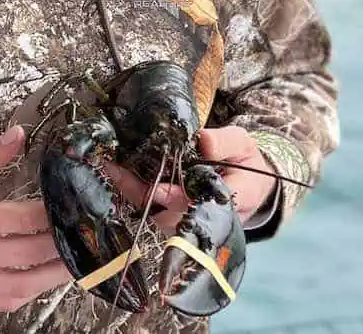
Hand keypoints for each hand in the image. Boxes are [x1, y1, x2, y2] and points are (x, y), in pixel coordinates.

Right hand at [0, 126, 71, 311]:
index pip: (24, 219)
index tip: (73, 200)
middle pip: (32, 253)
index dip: (54, 211)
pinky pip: (7, 301)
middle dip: (64, 241)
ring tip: (79, 256)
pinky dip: (31, 290)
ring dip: (56, 273)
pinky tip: (44, 275)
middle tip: (87, 228)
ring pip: (26, 285)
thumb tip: (19, 135)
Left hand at [104, 126, 276, 232]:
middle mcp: (204, 218)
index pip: (198, 205)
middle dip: (142, 193)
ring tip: (113, 169)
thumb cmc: (244, 163)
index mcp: (227, 202)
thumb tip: (202, 140)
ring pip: (157, 213)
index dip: (174, 198)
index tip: (156, 188)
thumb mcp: (242, 144)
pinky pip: (153, 209)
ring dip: (134, 192)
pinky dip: (135, 192)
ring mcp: (189, 222)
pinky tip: (119, 173)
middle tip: (118, 171)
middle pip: (170, 213)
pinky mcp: (176, 219)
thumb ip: (225, 142)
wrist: (249, 183)